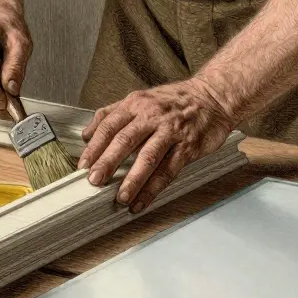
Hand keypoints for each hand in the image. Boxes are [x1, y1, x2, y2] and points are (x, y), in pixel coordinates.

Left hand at [78, 78, 235, 212]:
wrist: (213, 96)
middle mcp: (152, 116)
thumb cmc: (175, 100)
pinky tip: (142, 201)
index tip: (83, 164)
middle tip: (95, 181)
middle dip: (108, 163)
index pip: (110, 125)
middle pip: (125, 141)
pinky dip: (153, 189)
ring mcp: (171, 132)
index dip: (95, 146)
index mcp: (137, 104)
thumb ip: (111, 114)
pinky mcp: (188, 147)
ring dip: (133, 180)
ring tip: (120, 197)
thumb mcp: (141, 99)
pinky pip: (168, 171)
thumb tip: (86, 134)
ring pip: (148, 158)